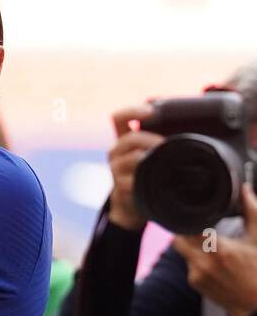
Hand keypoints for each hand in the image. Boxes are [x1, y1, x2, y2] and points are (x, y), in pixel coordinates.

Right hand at [107, 104, 164, 229]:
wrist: (131, 205)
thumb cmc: (147, 174)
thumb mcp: (149, 155)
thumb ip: (161, 143)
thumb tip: (199, 133)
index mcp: (123, 140)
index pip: (118, 118)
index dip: (133, 111)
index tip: (151, 111)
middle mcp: (116, 152)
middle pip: (131, 138)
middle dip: (153, 140)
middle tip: (169, 145)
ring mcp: (116, 170)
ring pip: (134, 158)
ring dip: (153, 159)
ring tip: (169, 163)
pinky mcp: (120, 187)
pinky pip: (135, 180)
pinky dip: (150, 179)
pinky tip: (161, 180)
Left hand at [172, 183, 256, 315]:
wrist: (256, 304)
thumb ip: (252, 211)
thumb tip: (245, 190)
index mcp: (219, 249)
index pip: (188, 227)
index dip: (188, 219)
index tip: (194, 214)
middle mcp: (203, 262)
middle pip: (178, 239)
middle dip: (186, 232)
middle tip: (198, 228)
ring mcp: (197, 274)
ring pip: (183, 252)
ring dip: (192, 246)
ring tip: (209, 245)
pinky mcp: (195, 283)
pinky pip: (188, 265)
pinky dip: (196, 260)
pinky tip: (211, 261)